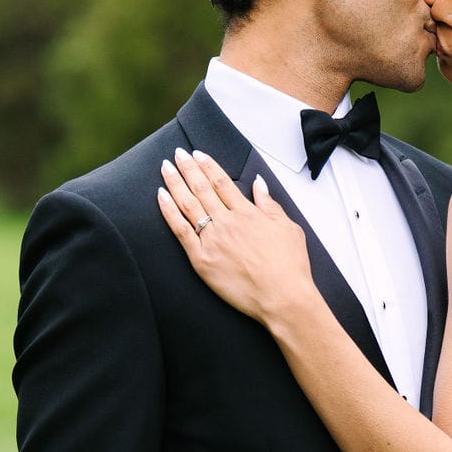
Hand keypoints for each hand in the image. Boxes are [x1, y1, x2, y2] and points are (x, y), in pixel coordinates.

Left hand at [158, 149, 317, 327]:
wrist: (282, 297)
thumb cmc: (290, 267)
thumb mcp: (288, 228)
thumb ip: (269, 204)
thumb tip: (258, 184)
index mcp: (247, 213)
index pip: (222, 182)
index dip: (208, 165)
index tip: (198, 154)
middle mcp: (226, 222)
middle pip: (201, 188)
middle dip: (187, 168)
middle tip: (176, 154)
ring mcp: (212, 240)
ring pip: (188, 204)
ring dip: (175, 183)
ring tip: (165, 168)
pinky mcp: (201, 260)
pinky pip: (180, 230)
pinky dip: (169, 211)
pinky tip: (161, 197)